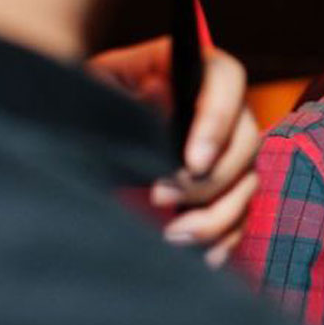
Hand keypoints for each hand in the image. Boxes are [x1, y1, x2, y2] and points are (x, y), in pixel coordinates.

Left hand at [88, 38, 259, 265]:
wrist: (77, 133)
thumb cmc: (86, 101)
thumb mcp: (95, 88)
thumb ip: (123, 91)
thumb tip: (156, 94)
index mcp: (190, 69)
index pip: (227, 79)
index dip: (217, 119)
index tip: (192, 161)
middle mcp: (219, 107)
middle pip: (245, 139)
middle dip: (211, 179)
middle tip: (161, 198)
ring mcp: (226, 149)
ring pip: (247, 182)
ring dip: (216, 216)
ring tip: (174, 236)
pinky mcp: (224, 187)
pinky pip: (241, 215)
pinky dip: (225, 238)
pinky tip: (202, 255)